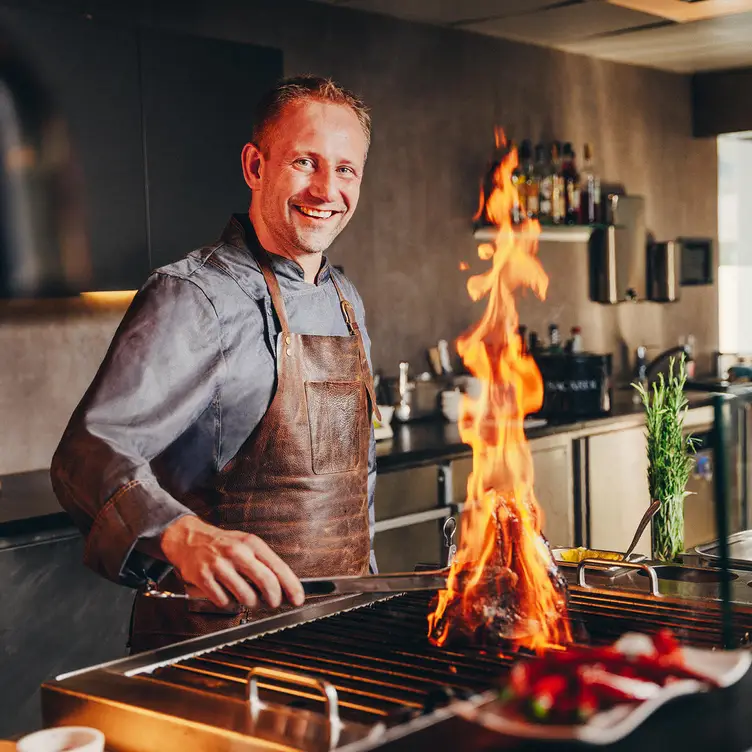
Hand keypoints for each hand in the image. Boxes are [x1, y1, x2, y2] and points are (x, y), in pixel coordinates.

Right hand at [159, 516, 304, 609]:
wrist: (188, 539)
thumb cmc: (222, 544)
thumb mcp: (247, 544)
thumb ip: (265, 562)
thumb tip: (285, 586)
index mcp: (252, 543)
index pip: (278, 567)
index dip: (291, 586)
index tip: (298, 599)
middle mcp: (237, 552)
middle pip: (265, 582)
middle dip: (274, 599)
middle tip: (273, 603)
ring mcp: (219, 565)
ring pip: (246, 596)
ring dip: (250, 603)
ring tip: (246, 596)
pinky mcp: (203, 578)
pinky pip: (224, 601)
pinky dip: (229, 603)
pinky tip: (227, 594)